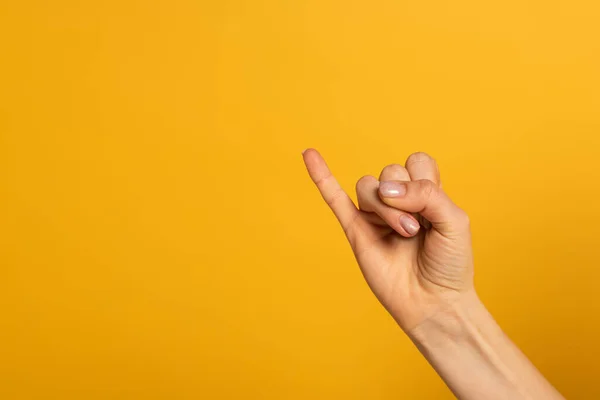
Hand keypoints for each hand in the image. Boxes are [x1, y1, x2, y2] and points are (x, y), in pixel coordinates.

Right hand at [303, 149, 473, 331]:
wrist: (434, 302)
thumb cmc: (450, 264)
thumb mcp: (455, 221)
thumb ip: (427, 194)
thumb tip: (385, 188)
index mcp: (424, 193)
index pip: (416, 162)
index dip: (422, 178)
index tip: (434, 205)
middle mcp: (398, 201)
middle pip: (390, 172)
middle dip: (405, 198)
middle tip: (417, 229)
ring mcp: (375, 216)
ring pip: (367, 186)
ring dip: (385, 207)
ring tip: (404, 232)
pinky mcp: (356, 231)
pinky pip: (334, 199)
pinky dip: (321, 176)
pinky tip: (309, 154)